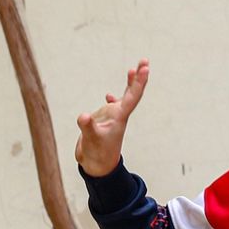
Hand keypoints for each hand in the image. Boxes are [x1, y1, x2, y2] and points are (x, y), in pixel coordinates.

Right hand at [75, 59, 148, 176]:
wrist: (97, 167)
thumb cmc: (96, 154)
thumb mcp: (91, 140)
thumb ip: (88, 127)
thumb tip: (83, 117)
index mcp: (119, 117)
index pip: (132, 97)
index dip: (138, 82)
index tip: (144, 68)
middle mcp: (118, 115)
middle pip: (132, 93)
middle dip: (138, 77)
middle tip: (145, 61)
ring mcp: (112, 118)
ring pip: (124, 98)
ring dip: (130, 84)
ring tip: (134, 69)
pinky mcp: (104, 122)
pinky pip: (111, 107)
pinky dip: (113, 99)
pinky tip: (109, 96)